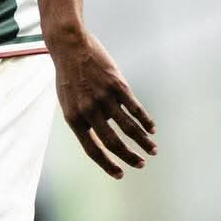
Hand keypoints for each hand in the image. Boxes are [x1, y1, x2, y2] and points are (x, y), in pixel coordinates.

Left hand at [51, 31, 157, 178]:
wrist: (70, 47)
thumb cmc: (68, 76)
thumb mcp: (68, 101)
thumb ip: (83, 119)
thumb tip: (101, 133)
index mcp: (74, 119)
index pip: (92, 149)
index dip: (107, 164)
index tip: (120, 173)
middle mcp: (89, 111)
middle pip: (113, 142)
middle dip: (129, 156)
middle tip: (141, 164)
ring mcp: (104, 98)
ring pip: (128, 127)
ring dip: (142, 141)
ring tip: (152, 149)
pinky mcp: (117, 85)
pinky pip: (134, 108)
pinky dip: (145, 120)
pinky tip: (152, 129)